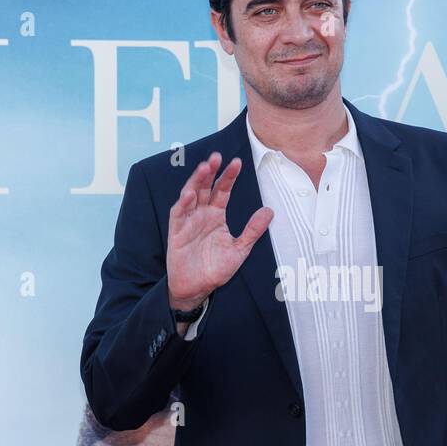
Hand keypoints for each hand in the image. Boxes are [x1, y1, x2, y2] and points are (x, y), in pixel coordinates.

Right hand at [167, 152, 273, 308]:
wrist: (196, 288)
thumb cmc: (215, 269)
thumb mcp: (240, 249)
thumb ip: (253, 230)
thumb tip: (269, 211)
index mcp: (216, 215)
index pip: (223, 190)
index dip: (229, 177)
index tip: (238, 162)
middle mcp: (201, 214)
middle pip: (205, 187)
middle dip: (210, 171)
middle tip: (217, 157)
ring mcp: (188, 221)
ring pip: (190, 195)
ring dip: (196, 181)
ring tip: (204, 168)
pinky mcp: (176, 232)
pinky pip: (178, 214)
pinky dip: (183, 204)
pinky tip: (189, 194)